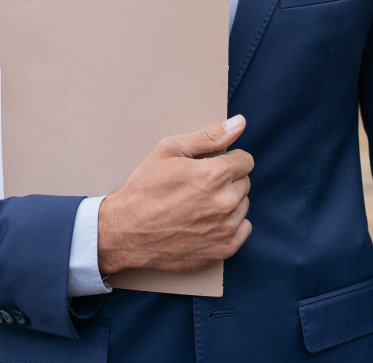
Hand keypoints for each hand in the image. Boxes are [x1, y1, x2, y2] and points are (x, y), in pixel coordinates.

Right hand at [97, 115, 253, 274]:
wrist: (127, 231)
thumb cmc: (146, 188)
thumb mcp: (170, 150)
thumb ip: (210, 136)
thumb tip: (240, 122)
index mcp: (215, 174)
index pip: (246, 160)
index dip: (227, 160)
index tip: (210, 167)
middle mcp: (225, 202)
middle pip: (245, 182)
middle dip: (227, 181)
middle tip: (199, 187)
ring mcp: (226, 228)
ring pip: (243, 206)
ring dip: (228, 203)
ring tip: (199, 205)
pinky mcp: (224, 249)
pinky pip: (243, 229)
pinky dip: (229, 225)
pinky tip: (206, 223)